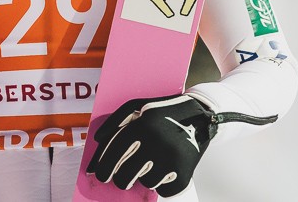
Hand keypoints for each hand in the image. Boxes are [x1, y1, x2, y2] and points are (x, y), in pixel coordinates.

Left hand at [86, 94, 214, 197]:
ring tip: (154, 162)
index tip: (100, 176)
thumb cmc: (163, 111)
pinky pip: (164, 190)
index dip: (103, 168)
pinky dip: (162, 184)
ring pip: (145, 183)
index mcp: (142, 125)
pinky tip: (166, 168)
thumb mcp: (137, 106)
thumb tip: (96, 141)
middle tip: (123, 177)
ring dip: (145, 177)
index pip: (114, 154)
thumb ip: (114, 121)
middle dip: (121, 179)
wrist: (201, 115)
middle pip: (125, 177)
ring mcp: (172, 159)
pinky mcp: (185, 173)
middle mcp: (156, 142)